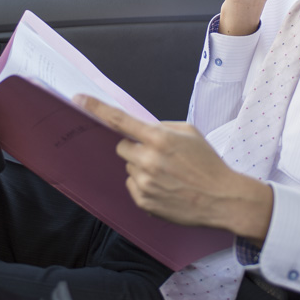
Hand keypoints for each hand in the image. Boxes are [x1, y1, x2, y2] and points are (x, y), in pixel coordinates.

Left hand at [75, 95, 272, 241]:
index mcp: (159, 138)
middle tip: (158, 155)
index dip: (96, 108)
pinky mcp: (143, 201)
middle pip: (122, 147)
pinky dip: (145, 185)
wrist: (222, 199)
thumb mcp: (190, 133)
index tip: (78, 99)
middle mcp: (147, 160)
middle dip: (136, 148)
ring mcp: (144, 182)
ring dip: (141, 167)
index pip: (119, 119)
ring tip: (168, 175)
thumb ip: (162, 127)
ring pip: (129, 167)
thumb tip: (142, 128)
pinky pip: (133, 185)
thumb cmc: (208, 163)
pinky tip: (166, 188)